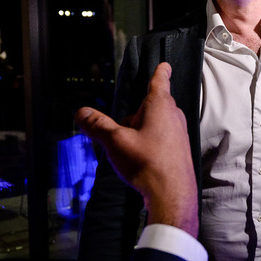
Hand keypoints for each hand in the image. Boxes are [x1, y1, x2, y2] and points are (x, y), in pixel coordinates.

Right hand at [74, 62, 197, 235]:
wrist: (172, 196)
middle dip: (137, 112)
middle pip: (151, 104)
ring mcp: (179, 133)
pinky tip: (141, 159)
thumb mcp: (115, 142)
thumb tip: (81, 112)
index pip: (160, 80)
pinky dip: (150, 143)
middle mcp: (174, 115)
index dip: (160, 71)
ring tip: (131, 148)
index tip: (165, 64)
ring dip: (142, 130)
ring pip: (155, 123)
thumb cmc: (148, 164)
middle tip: (124, 128)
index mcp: (160, 105)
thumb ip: (97, 125)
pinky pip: (161, 138)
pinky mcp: (179, 149)